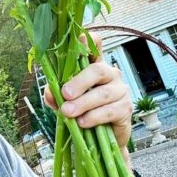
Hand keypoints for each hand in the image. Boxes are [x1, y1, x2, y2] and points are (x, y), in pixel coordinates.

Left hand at [43, 34, 132, 161]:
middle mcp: (109, 74)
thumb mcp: (64, 101)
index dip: (90, 40)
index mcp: (93, 66)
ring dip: (83, 103)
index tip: (81, 37)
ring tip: (68, 112)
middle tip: (66, 94)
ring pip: (103, 93)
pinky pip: (110, 111)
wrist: (99, 139)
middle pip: (97, 70)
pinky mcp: (126, 109)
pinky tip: (83, 122)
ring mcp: (120, 90)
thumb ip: (55, 94)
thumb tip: (50, 92)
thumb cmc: (82, 112)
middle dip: (79, 81)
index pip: (95, 47)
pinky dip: (94, 117)